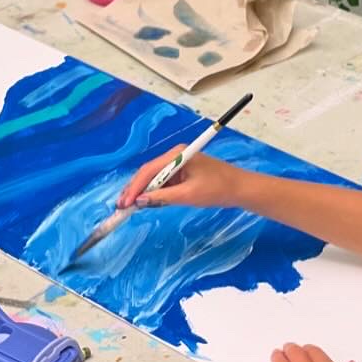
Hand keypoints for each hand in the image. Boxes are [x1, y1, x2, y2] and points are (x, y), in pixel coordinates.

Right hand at [118, 144, 248, 211]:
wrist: (241, 188)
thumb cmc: (218, 189)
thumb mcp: (189, 195)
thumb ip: (163, 198)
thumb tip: (139, 202)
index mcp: (178, 154)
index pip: (149, 170)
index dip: (135, 187)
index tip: (125, 203)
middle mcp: (175, 155)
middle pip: (148, 172)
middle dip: (134, 190)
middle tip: (121, 207)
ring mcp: (178, 163)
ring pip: (154, 178)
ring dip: (142, 192)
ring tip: (128, 206)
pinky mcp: (182, 173)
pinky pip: (163, 182)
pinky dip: (154, 193)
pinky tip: (145, 203)